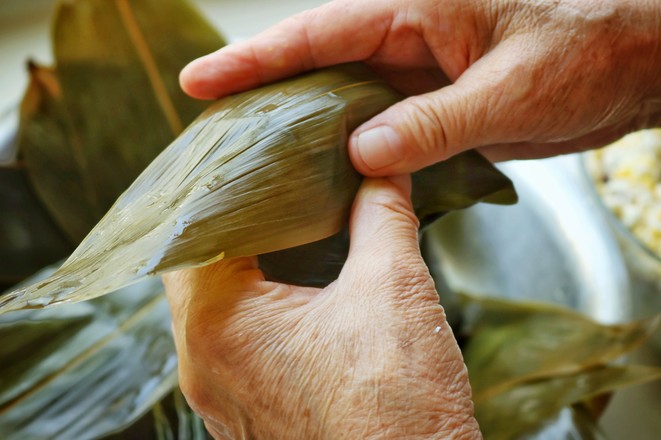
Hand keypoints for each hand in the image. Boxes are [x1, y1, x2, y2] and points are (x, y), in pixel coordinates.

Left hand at [163, 176, 479, 438]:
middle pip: (196, 269)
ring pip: (213, 308)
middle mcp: (205, 365)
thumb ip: (381, 215)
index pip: (193, 232)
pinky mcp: (251, 412)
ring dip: (241, 266)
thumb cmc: (397, 409)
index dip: (221, 188)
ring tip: (278, 224)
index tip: (247, 158)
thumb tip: (382, 170)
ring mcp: (224, 395)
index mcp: (219, 326)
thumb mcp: (393, 289)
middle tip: (265, 184)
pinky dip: (254, 305)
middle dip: (232, 223)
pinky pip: (233, 343)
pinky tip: (292, 287)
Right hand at [180, 0, 660, 170]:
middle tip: (209, 131)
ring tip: (250, 163)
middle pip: (317, 69)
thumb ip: (436, 121)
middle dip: (263, 95)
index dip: (256, 59)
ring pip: (344, 104)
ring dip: (302, 132)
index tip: (202, 81)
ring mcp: (418, 79)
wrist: (630, 70)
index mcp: (416, 13)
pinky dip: (349, 155)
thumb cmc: (585, 53)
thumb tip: (361, 153)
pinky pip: (379, 131)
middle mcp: (406, 43)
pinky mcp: (434, 111)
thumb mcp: (510, 90)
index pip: (319, 33)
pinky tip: (324, 181)